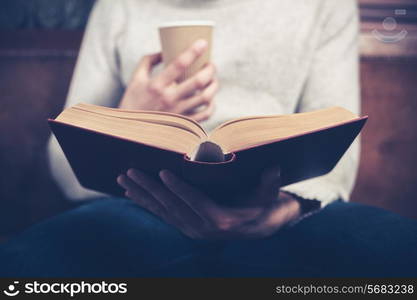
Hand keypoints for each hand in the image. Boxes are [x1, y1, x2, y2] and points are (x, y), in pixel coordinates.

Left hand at [117, 166, 300, 239]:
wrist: (258, 227)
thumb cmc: (261, 204)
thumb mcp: (269, 194)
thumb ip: (270, 183)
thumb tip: (275, 167)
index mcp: (221, 219)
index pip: (196, 202)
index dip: (179, 188)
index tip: (162, 172)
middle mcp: (202, 228)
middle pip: (172, 206)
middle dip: (150, 188)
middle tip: (130, 171)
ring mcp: (191, 229)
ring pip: (162, 211)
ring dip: (142, 195)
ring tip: (123, 180)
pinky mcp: (185, 227)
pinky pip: (162, 215)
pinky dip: (146, 203)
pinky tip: (131, 193)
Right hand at [119, 39, 218, 121]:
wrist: (132, 131)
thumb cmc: (134, 102)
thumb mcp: (136, 79)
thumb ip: (148, 61)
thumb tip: (164, 50)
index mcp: (156, 85)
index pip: (178, 64)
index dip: (193, 51)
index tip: (202, 43)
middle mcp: (169, 99)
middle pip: (198, 81)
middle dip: (210, 69)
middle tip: (211, 65)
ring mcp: (178, 113)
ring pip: (206, 97)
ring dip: (214, 86)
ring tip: (213, 80)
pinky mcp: (184, 123)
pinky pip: (206, 114)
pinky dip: (212, 105)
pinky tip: (210, 99)